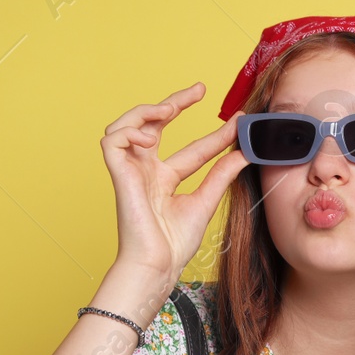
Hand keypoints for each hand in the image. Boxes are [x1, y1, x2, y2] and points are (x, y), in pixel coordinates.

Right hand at [100, 82, 249, 286]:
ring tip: (169, 110)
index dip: (216, 134)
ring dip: (147, 111)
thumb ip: (220, 175)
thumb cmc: (174, 244)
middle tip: (200, 90)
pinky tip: (151, 136)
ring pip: (128, 125)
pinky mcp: (119, 175)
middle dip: (175, 102)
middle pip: (156, 125)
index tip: (238, 120)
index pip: (194, 149)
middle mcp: (148, 171)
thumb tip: (242, 152)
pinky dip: (129, 130)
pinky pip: (112, 140)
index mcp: (167, 180)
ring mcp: (132, 171)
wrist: (157, 265)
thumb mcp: (205, 201)